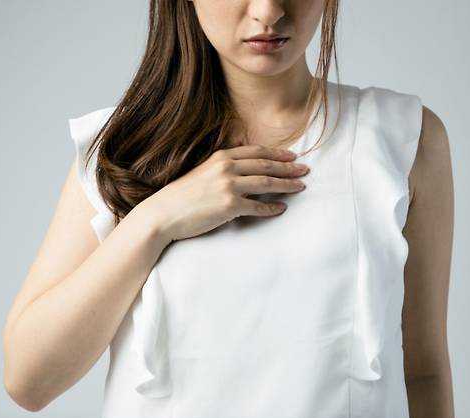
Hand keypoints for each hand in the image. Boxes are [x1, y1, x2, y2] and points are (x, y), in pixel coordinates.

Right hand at [145, 144, 309, 241]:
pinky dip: (272, 207)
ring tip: (301, 186)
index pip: (257, 151)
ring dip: (287, 185)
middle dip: (289, 167)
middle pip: (266, 165)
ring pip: (266, 183)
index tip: (293, 155)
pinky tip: (282, 208)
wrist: (164, 213)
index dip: (278, 152)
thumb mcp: (202, 170)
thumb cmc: (182, 194)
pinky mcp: (229, 206)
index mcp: (221, 156)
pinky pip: (258, 206)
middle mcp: (227, 168)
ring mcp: (229, 187)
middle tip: (305, 169)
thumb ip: (222, 164)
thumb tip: (241, 158)